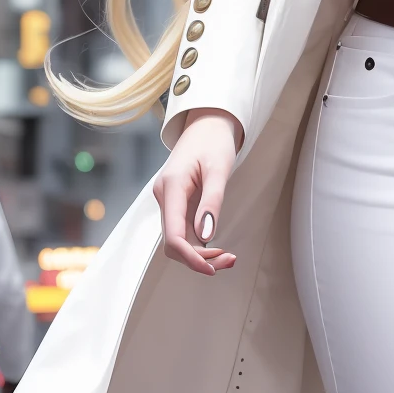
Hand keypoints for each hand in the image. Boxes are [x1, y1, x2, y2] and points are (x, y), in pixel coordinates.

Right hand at [153, 110, 241, 275]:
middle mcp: (164, 197)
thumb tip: (206, 237)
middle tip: (229, 261)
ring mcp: (168, 201)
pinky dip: (199, 244)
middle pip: (174, 242)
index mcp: (171, 187)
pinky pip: (183, 231)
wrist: (207, 123)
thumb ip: (212, 203)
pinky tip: (217, 248)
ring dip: (200, 254)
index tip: (212, 269)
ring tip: (228, 258)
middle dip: (198, 259)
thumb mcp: (219, 169)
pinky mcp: (176, 203)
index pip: (173, 235)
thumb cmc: (214, 141)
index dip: (190, 257)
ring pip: (178, 240)